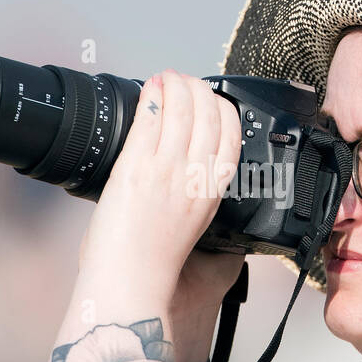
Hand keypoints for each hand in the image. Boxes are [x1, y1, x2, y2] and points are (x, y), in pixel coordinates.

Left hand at [78, 69, 242, 297]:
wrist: (130, 284)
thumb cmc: (154, 267)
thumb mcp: (197, 235)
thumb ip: (203, 208)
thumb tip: (202, 195)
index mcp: (212, 193)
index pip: (231, 135)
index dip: (222, 108)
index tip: (209, 99)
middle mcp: (195, 178)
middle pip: (209, 115)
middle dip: (198, 88)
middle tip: (184, 81)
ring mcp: (166, 170)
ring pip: (181, 110)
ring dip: (175, 85)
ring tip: (166, 77)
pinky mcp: (136, 168)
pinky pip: (150, 119)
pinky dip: (152, 96)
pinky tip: (149, 87)